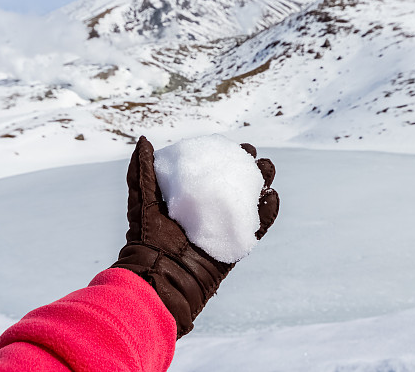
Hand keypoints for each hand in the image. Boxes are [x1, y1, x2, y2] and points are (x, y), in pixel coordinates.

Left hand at [111, 136, 278, 337]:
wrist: (158, 275)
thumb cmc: (145, 237)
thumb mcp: (142, 197)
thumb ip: (142, 169)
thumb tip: (143, 139)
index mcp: (190, 197)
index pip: (213, 171)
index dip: (226, 156)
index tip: (236, 144)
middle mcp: (209, 210)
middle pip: (237, 184)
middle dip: (250, 167)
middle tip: (255, 157)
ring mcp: (224, 228)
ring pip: (251, 202)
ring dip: (263, 184)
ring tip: (268, 170)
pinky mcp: (235, 246)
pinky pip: (257, 228)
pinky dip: (268, 213)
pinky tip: (272, 196)